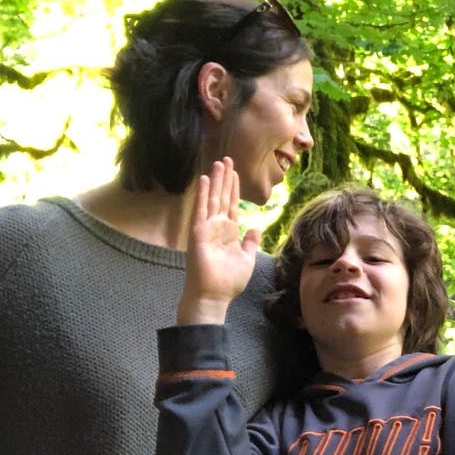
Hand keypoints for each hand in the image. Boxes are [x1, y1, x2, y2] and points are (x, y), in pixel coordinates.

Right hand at [177, 157, 259, 324]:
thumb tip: (256, 228)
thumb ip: (250, 242)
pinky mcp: (199, 232)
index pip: (232, 205)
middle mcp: (217, 227)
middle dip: (226, 178)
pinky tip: (206, 179)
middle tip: (227, 158)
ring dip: (216, 180)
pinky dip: (204, 194)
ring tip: (219, 162)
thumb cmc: (229, 281)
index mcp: (229, 232)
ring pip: (213, 198)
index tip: (236, 172)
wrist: (214, 295)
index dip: (234, 188)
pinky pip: (202, 209)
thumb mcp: (246, 258)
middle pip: (222, 197)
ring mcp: (207, 228)